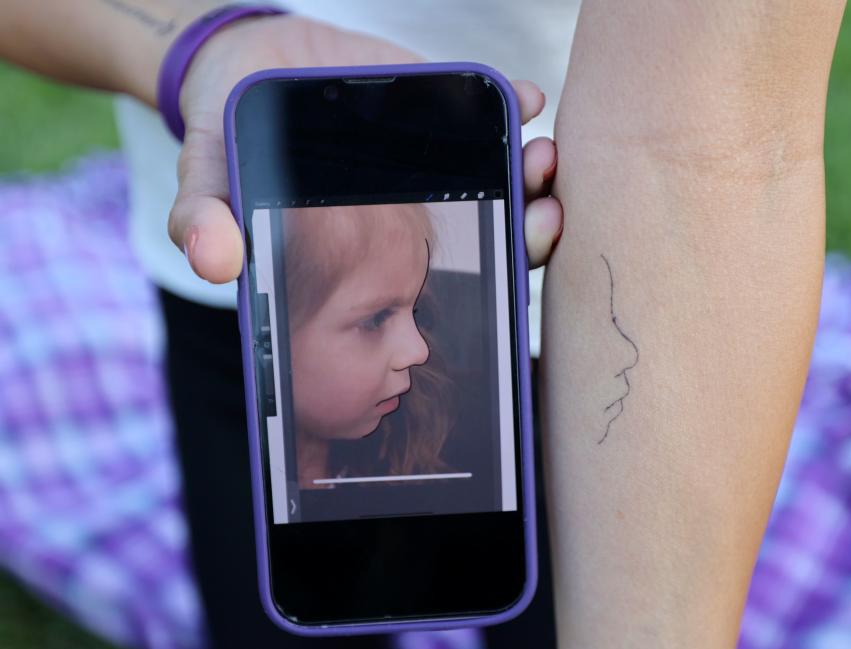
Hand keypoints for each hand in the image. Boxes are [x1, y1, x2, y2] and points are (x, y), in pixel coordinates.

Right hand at [168, 14, 562, 283]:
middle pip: (490, 233)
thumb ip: (205, 219)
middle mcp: (413, 208)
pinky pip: (487, 107)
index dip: (485, 286)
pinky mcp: (435, 103)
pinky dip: (512, 102)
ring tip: (540, 158)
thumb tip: (215, 263)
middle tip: (544, 215)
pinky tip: (525, 98)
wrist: (243, 60)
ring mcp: (431, 157)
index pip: (441, 282)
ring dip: (531, 171)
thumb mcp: (209, 177)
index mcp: (372, 246)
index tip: (511, 270)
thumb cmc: (231, 132)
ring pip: (500, 175)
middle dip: (527, 228)